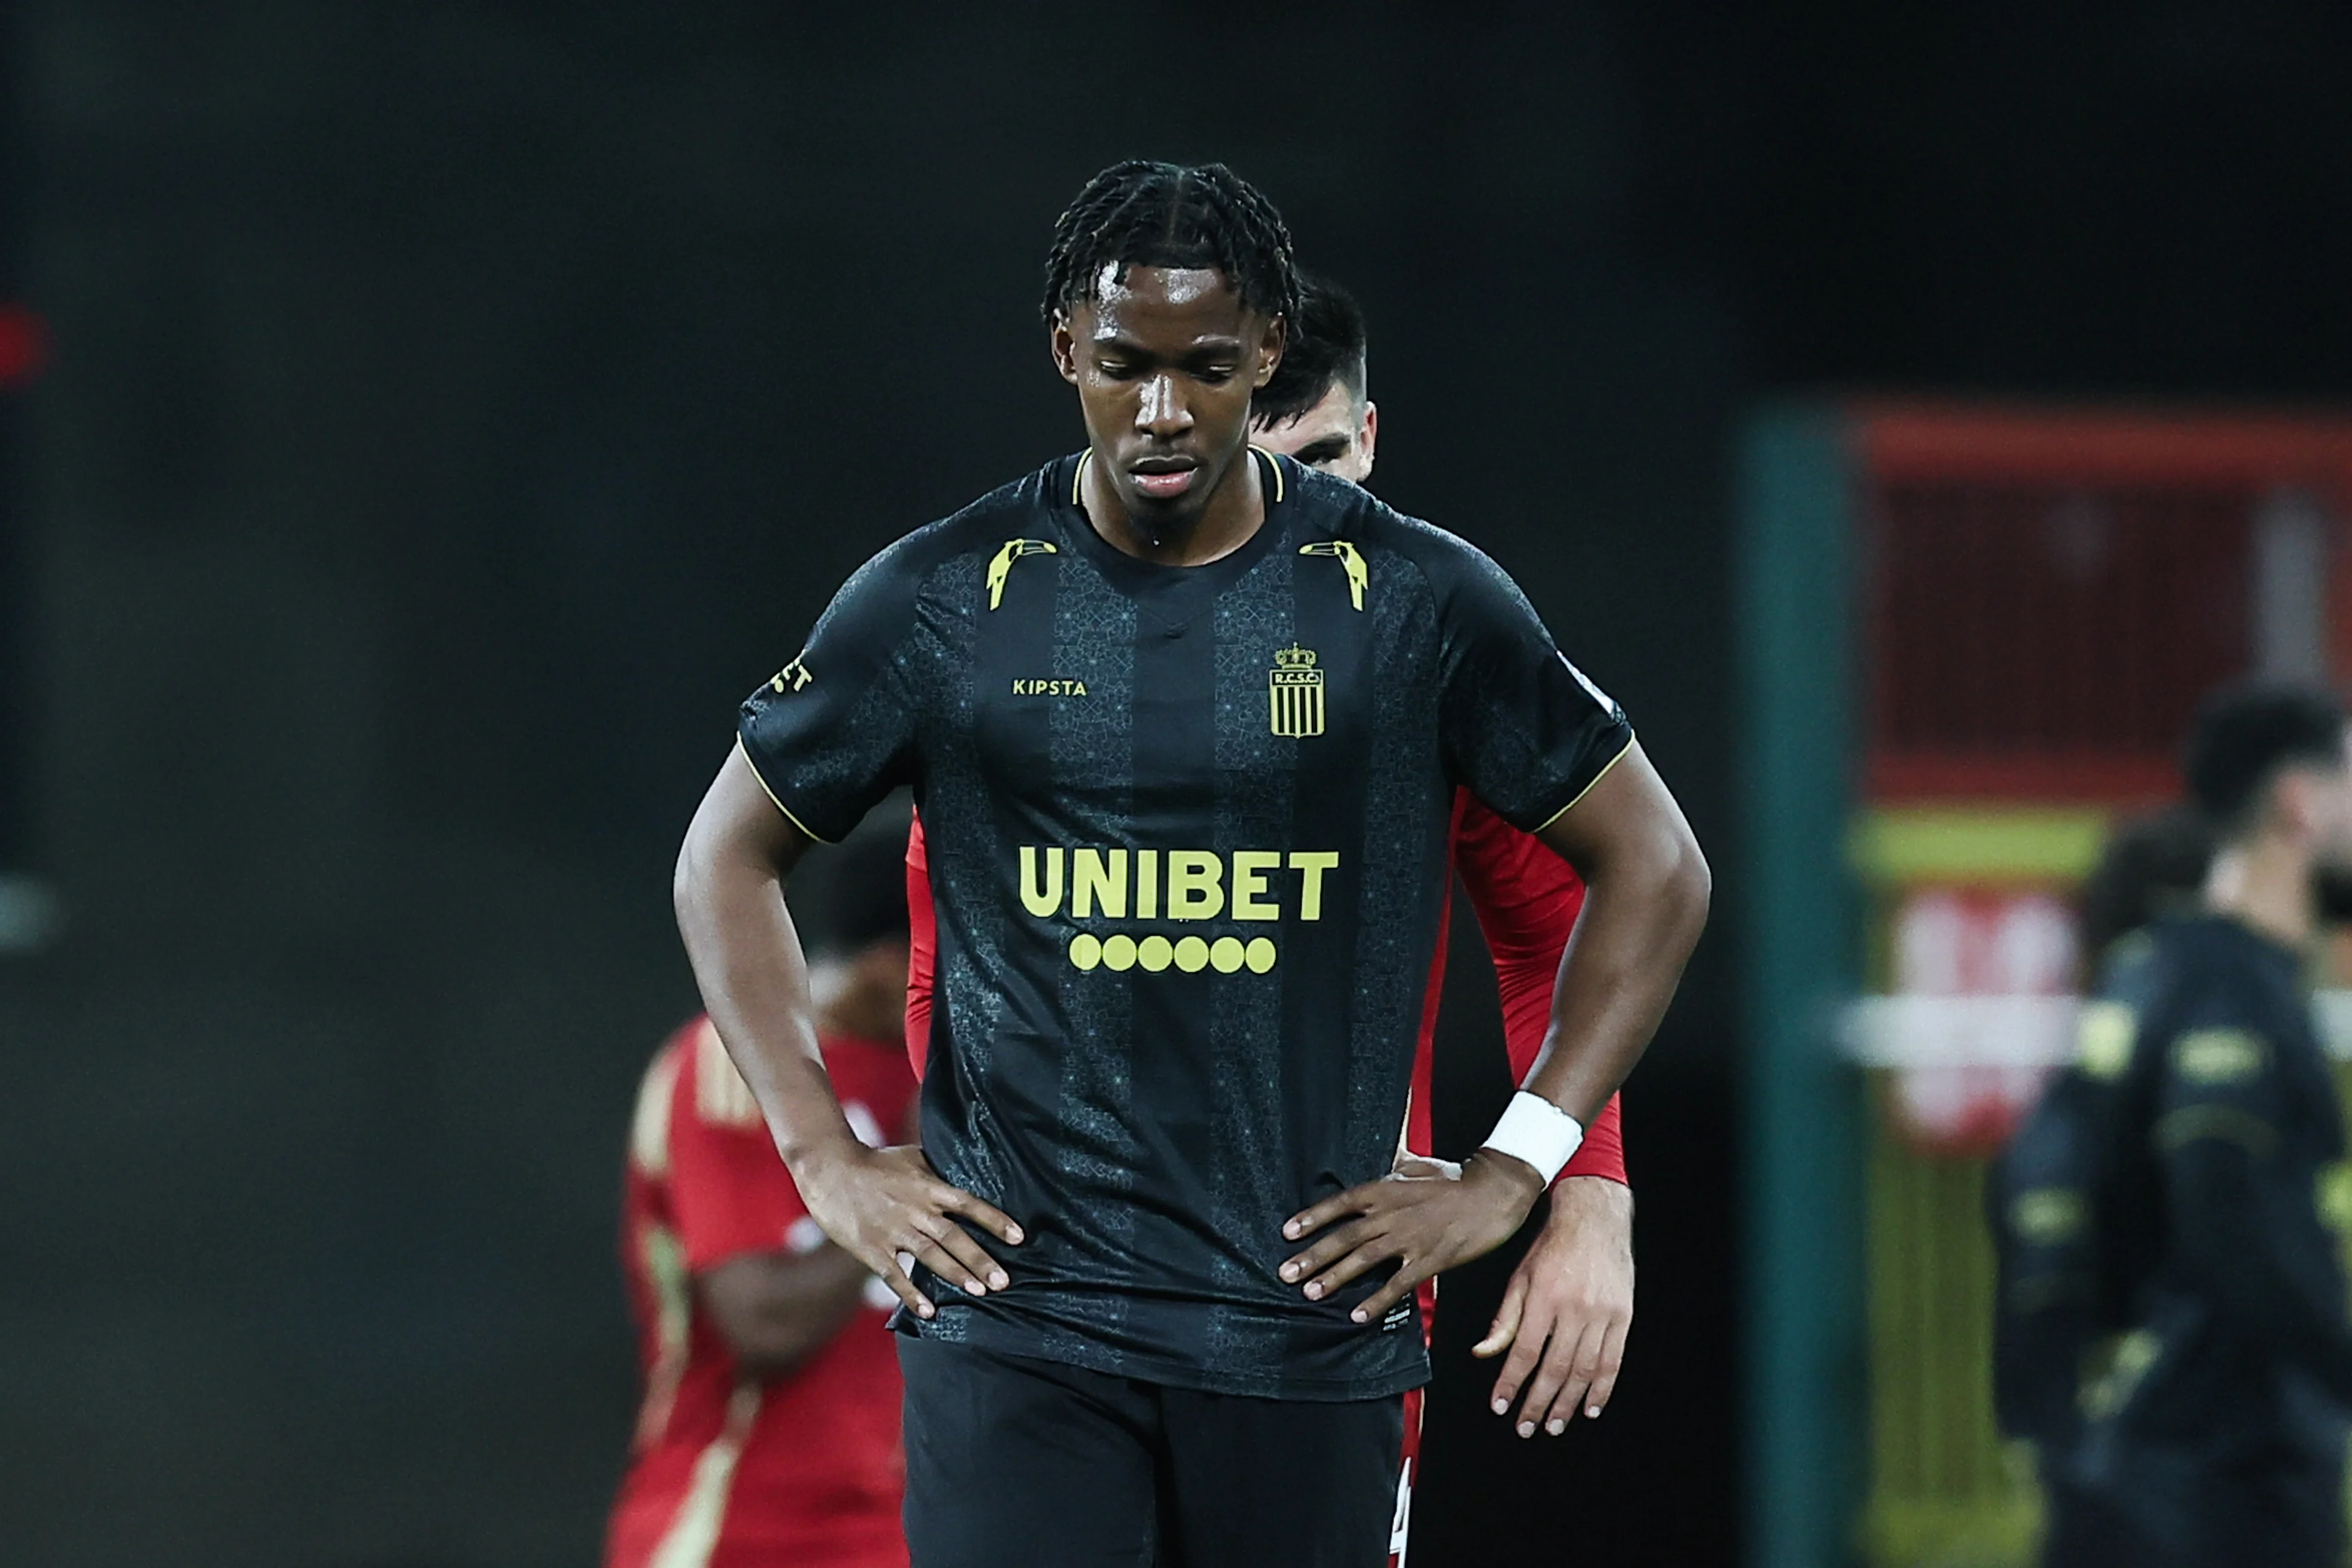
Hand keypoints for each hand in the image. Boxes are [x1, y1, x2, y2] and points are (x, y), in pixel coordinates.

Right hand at [792, 1140, 1022, 1319]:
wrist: (830, 1168)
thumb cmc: (874, 1162)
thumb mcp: (912, 1157)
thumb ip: (938, 1171)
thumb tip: (967, 1174)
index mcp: (928, 1186)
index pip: (969, 1204)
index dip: (995, 1220)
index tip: (1019, 1237)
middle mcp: (915, 1209)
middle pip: (954, 1237)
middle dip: (981, 1260)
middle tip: (1004, 1281)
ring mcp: (893, 1230)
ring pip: (930, 1256)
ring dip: (956, 1275)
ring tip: (980, 1292)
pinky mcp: (871, 1247)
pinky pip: (895, 1274)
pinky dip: (912, 1294)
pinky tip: (929, 1312)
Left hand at [1280, 1151, 1545, 1325]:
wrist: (1492, 1193)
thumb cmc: (1455, 1179)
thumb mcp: (1417, 1166)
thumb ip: (1395, 1165)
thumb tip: (1385, 1155)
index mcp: (1386, 1189)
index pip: (1341, 1203)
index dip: (1312, 1217)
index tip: (1287, 1232)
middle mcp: (1391, 1213)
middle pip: (1345, 1236)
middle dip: (1313, 1255)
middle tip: (1286, 1272)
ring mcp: (1410, 1238)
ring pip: (1364, 1259)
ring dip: (1335, 1277)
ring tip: (1311, 1292)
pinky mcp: (1429, 1259)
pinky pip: (1397, 1283)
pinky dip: (1376, 1300)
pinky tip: (1358, 1315)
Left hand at [1472, 1175, 1634, 1435]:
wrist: (1595, 1220)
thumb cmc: (1552, 1247)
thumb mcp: (1520, 1277)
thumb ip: (1504, 1318)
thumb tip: (1483, 1353)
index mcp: (1544, 1297)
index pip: (1523, 1352)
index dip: (1511, 1383)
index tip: (1500, 1406)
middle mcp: (1574, 1308)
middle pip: (1554, 1368)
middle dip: (1538, 1403)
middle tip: (1526, 1427)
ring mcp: (1602, 1314)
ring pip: (1584, 1370)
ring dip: (1568, 1403)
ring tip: (1554, 1425)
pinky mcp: (1623, 1317)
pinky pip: (1613, 1361)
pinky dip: (1602, 1389)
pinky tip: (1591, 1408)